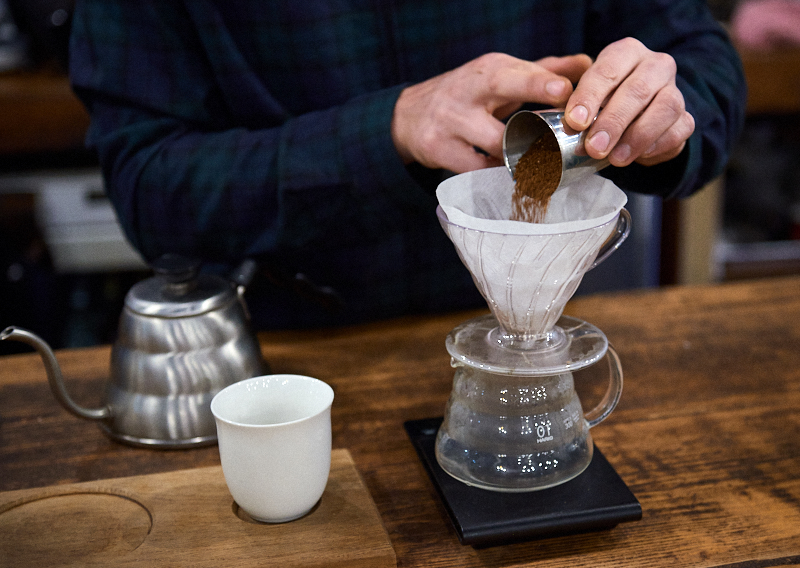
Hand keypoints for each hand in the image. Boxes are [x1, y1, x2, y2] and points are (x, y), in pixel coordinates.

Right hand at [391, 52, 591, 172]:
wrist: (408, 117)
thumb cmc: (467, 97)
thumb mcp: (499, 80)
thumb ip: (543, 72)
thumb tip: (588, 65)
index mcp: (488, 70)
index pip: (520, 71)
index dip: (543, 80)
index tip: (567, 88)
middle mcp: (468, 89)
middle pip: (502, 86)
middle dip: (533, 92)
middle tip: (562, 106)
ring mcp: (451, 120)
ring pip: (495, 141)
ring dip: (522, 156)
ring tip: (545, 166)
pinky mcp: (438, 148)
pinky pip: (476, 169)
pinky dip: (496, 175)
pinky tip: (511, 179)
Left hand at [564, 38, 694, 167]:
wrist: (626, 122)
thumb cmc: (597, 105)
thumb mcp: (578, 100)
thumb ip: (573, 108)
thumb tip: (571, 123)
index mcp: (625, 53)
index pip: (608, 70)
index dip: (590, 97)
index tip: (575, 122)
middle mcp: (655, 65)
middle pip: (638, 90)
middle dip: (613, 121)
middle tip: (594, 147)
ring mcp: (674, 90)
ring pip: (666, 108)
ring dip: (638, 136)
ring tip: (615, 158)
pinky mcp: (685, 118)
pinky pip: (680, 130)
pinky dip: (659, 145)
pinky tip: (640, 156)